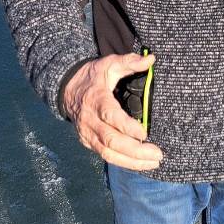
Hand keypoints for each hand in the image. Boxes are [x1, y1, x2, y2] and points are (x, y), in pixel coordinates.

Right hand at [63, 53, 162, 170]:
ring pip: (108, 153)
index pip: (110, 116)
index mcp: (96, 100)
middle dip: (135, 151)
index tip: (145, 134)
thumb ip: (129, 62)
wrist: (66, 89)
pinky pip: (105, 155)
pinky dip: (123, 162)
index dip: (127, 127)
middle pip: (111, 140)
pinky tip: (140, 164)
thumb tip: (151, 60)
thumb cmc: (93, 77)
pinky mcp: (88, 142)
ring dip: (131, 161)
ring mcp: (87, 133)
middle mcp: (90, 120)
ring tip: (153, 163)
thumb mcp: (109, 64)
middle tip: (157, 155)